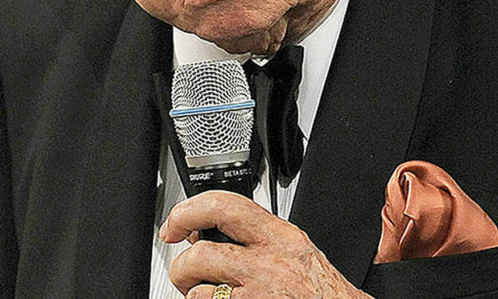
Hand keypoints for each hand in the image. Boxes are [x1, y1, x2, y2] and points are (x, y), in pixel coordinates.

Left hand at [159, 190, 372, 297]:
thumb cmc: (321, 290)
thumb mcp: (296, 249)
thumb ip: (259, 236)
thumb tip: (213, 228)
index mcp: (279, 236)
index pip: (224, 206)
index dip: (188, 211)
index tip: (175, 223)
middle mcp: (267, 263)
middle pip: (202, 252)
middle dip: (182, 261)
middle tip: (182, 267)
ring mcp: (256, 294)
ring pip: (198, 291)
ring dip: (193, 294)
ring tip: (203, 293)